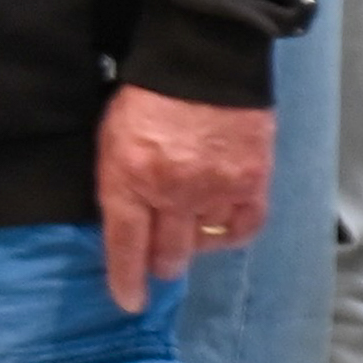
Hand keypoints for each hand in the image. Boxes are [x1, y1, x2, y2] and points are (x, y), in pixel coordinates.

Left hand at [98, 84, 273, 312]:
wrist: (202, 61)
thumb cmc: (148, 98)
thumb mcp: (111, 141)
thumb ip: (117, 186)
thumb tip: (127, 230)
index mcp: (128, 179)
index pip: (126, 246)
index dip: (126, 280)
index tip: (129, 302)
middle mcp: (172, 192)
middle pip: (168, 255)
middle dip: (162, 263)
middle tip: (163, 258)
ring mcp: (214, 189)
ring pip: (204, 243)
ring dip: (195, 241)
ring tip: (192, 223)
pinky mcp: (250, 181)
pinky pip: (243, 229)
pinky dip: (231, 234)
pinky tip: (221, 225)